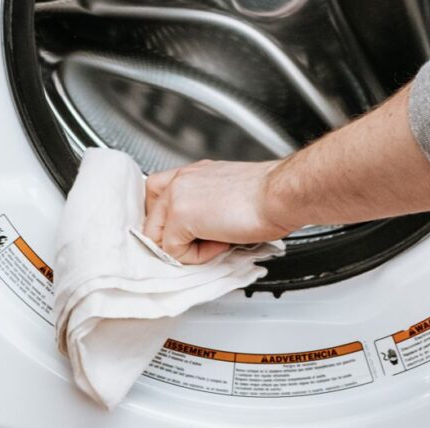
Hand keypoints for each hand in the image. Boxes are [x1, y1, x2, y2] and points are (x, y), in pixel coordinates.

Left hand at [142, 159, 293, 263]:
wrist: (279, 195)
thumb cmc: (269, 196)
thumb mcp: (231, 194)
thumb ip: (208, 207)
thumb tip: (203, 231)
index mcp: (194, 172)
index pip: (157, 194)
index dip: (168, 221)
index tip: (185, 234)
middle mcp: (181, 179)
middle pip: (151, 218)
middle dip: (172, 239)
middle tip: (202, 243)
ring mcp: (176, 195)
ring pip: (156, 237)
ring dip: (185, 248)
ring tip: (216, 241)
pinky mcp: (180, 215)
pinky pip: (174, 251)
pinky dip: (197, 256)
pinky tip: (221, 242)